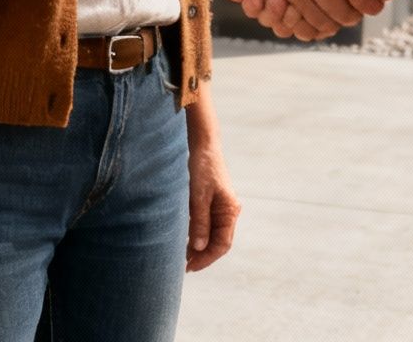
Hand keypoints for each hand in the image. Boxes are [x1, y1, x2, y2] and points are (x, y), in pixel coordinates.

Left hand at [186, 136, 239, 270]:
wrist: (202, 144)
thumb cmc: (202, 167)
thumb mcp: (198, 196)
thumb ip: (199, 222)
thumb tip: (198, 248)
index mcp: (229, 211)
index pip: (222, 244)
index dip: (207, 258)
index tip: (190, 267)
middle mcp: (228, 212)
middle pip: (218, 242)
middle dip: (203, 256)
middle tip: (184, 266)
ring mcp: (220, 207)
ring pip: (211, 235)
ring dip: (199, 247)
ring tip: (182, 257)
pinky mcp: (211, 203)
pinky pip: (206, 225)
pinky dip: (197, 235)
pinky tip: (185, 240)